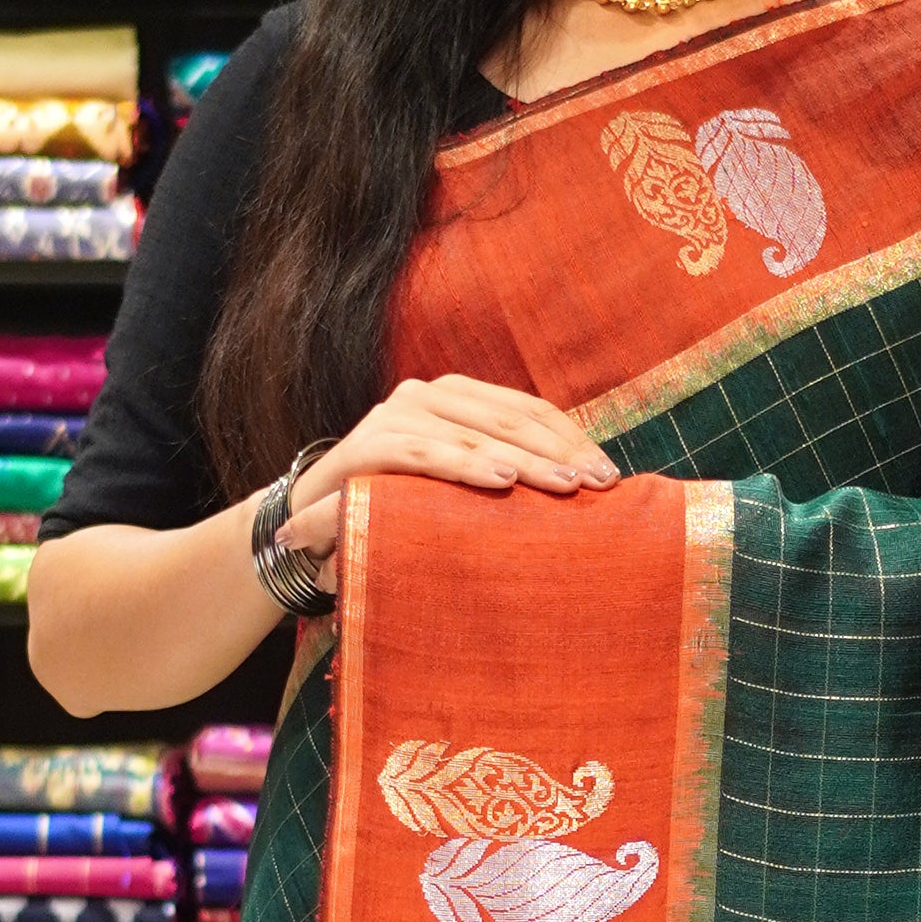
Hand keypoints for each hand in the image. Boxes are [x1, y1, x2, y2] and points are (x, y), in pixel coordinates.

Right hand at [279, 374, 617, 587]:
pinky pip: (424, 453)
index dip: (570, 438)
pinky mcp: (367, 445)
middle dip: (560, 452)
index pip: (527, 409)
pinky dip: (463, 465)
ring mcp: (395, 414)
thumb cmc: (399, 511)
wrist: (311, 527)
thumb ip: (501, 476)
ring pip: (474, 433)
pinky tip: (501, 482)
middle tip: (599, 485)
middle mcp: (427, 394)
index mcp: (457, 398)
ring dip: (524, 461)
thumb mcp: (457, 491)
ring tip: (564, 487)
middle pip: (509, 418)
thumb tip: (580, 489)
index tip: (608, 476)